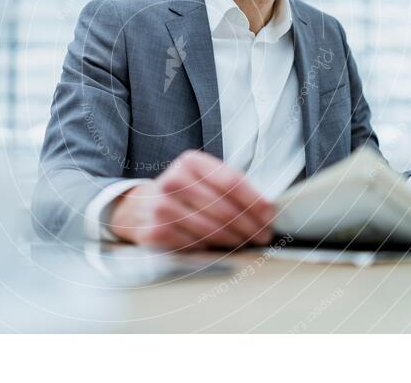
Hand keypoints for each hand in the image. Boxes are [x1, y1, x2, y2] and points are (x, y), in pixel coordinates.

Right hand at [108, 150, 274, 249]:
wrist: (140, 207)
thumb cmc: (183, 193)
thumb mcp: (202, 177)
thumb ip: (230, 187)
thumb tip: (266, 211)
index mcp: (190, 162)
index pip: (231, 182)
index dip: (255, 201)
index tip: (271, 215)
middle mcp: (174, 181)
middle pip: (224, 209)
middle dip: (250, 226)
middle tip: (264, 236)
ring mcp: (162, 207)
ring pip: (213, 230)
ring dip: (236, 240)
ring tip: (248, 243)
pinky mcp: (156, 232)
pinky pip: (196, 245)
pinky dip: (213, 249)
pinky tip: (221, 248)